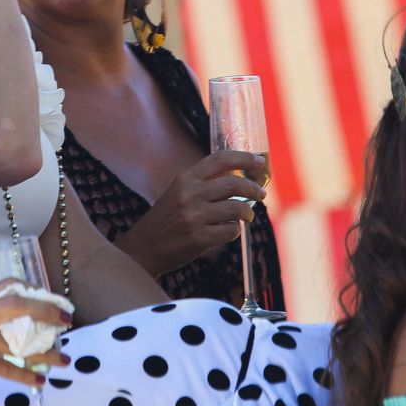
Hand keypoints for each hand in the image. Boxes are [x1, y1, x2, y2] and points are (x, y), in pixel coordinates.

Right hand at [0, 281, 69, 394]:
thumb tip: (28, 322)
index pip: (9, 286)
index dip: (37, 292)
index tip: (56, 302)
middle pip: (17, 306)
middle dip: (47, 313)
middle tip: (67, 322)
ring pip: (16, 342)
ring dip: (44, 353)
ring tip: (62, 360)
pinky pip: (5, 367)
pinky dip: (25, 375)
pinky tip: (38, 380)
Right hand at [118, 151, 267, 277]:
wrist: (143, 247)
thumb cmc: (165, 219)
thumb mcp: (178, 192)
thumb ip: (202, 184)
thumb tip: (238, 181)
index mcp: (185, 178)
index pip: (219, 159)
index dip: (243, 158)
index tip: (259, 161)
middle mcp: (190, 194)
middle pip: (234, 184)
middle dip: (253, 189)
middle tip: (261, 194)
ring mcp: (194, 216)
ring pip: (237, 208)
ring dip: (247, 212)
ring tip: (247, 216)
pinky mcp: (199, 238)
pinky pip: (231, 230)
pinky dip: (235, 230)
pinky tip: (228, 231)